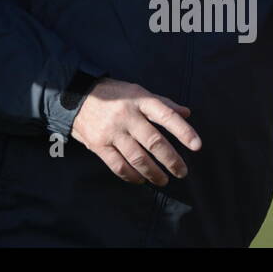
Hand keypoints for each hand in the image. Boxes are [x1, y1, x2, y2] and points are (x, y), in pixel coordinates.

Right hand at [70, 79, 200, 185]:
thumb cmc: (113, 94)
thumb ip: (162, 103)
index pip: (166, 115)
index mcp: (139, 99)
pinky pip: (119, 166)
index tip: (197, 146)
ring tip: (164, 180)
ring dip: (154, 173)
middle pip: (154, 142)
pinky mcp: (98, 144)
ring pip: (138, 158)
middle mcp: (126, 115)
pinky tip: (141, 179)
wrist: (76, 95)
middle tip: (182, 172)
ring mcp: (111, 131)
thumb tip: (187, 113)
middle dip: (171, 160)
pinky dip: (132, 176)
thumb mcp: (137, 91)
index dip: (183, 130)